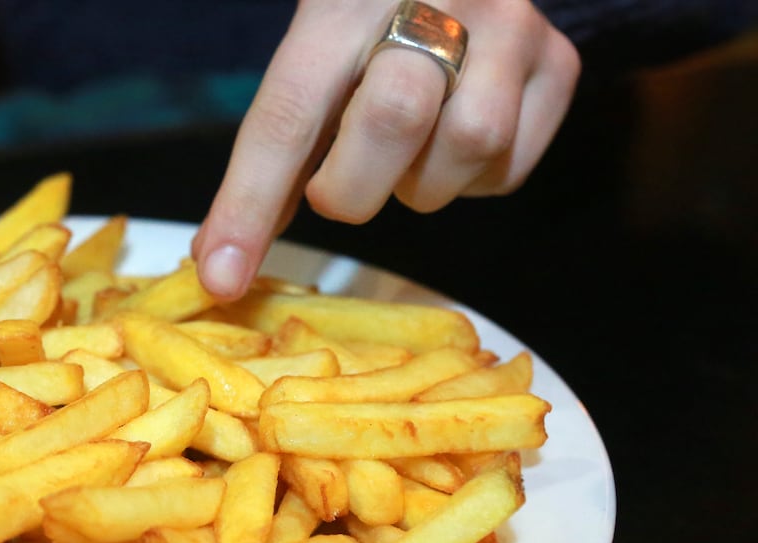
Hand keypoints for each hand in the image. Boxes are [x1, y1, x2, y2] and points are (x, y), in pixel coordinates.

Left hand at [192, 0, 580, 299]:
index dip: (249, 203)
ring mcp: (510, 27)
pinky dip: (472, 182)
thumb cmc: (368, 26)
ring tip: (406, 153)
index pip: (288, 111)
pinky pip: (509, 167)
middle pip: (393, 118)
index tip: (221, 276)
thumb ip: (274, 154)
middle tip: (338, 187)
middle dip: (352, 186)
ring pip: (468, 144)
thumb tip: (222, 262)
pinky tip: (452, 143)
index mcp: (340, 3)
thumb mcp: (312, 61)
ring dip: (421, 183)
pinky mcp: (560, 63)